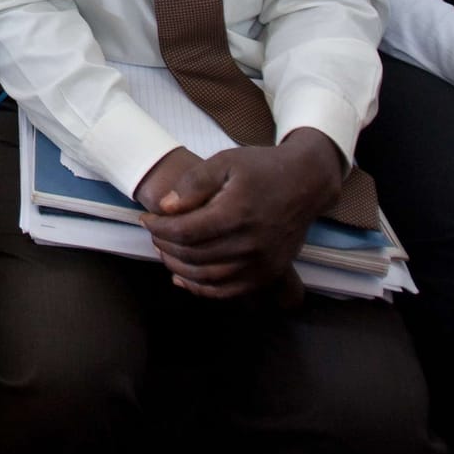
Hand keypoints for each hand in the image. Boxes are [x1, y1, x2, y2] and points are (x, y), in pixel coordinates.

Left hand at [138, 130, 344, 299]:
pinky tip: (183, 278)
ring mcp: (262, 263)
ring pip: (207, 278)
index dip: (159, 228)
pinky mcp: (268, 273)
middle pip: (194, 256)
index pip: (186, 231)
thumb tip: (165, 207)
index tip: (147, 219)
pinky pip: (228, 291)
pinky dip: (201, 288)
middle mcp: (251, 243)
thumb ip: (193, 184)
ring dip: (179, 268)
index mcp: (237, 213)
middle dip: (165, 246)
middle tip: (155, 234)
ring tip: (166, 251)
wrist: (306, 183)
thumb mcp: (225, 162)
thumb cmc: (262, 169)